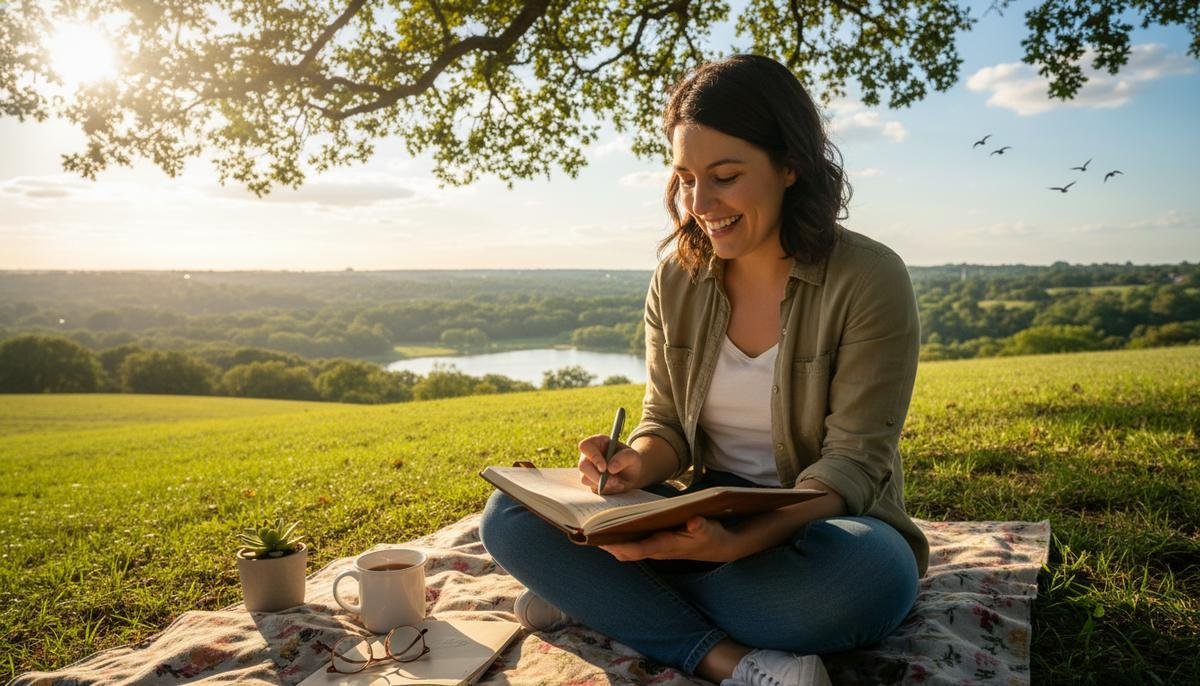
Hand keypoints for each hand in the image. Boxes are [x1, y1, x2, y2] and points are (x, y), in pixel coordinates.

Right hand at [577, 434, 645, 493]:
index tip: (604, 468)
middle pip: (583, 466)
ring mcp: (587, 469)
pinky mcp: (590, 481)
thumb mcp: (633, 456)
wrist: (632, 474)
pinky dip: (605, 489)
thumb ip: (624, 458)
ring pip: (585, 479)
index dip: (593, 457)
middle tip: (614, 481)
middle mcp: (589, 455)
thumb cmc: (631, 461)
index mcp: (597, 442)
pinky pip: (592, 488)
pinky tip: (616, 485)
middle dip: (597, 476)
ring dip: (603, 484)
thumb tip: (610, 468)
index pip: (586, 446)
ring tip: (619, 482)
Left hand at [599, 516, 742, 561]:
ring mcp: (656, 548)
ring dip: (610, 541)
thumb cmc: (712, 536)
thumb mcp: (710, 530)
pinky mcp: (656, 542)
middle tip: (587, 531)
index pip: (637, 550)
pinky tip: (611, 523)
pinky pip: (633, 543)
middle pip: (625, 552)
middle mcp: (657, 550)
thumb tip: (695, 522)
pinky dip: (620, 536)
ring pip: (627, 548)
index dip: (619, 546)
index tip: (601, 540)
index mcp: (667, 546)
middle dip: (606, 545)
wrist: (718, 546)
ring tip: (592, 526)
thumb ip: (702, 527)